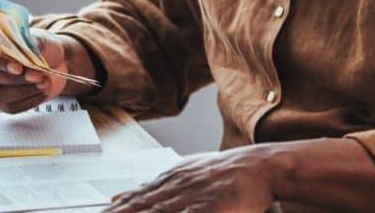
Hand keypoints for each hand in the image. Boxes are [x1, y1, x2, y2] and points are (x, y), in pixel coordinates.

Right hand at [0, 32, 68, 112]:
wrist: (52, 61)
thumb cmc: (38, 47)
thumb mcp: (38, 38)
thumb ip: (32, 43)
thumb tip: (30, 51)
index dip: (0, 61)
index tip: (18, 67)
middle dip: (15, 78)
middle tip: (37, 76)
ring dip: (23, 91)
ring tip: (44, 83)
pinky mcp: (0, 102)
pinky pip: (10, 107)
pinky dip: (29, 101)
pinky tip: (42, 92)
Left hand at [105, 146, 276, 212]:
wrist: (259, 166)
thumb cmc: (224, 173)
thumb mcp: (184, 173)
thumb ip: (153, 186)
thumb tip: (120, 197)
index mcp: (168, 179)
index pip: (133, 199)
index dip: (114, 211)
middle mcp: (176, 186)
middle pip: (139, 207)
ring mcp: (192, 196)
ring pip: (157, 212)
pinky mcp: (209, 207)